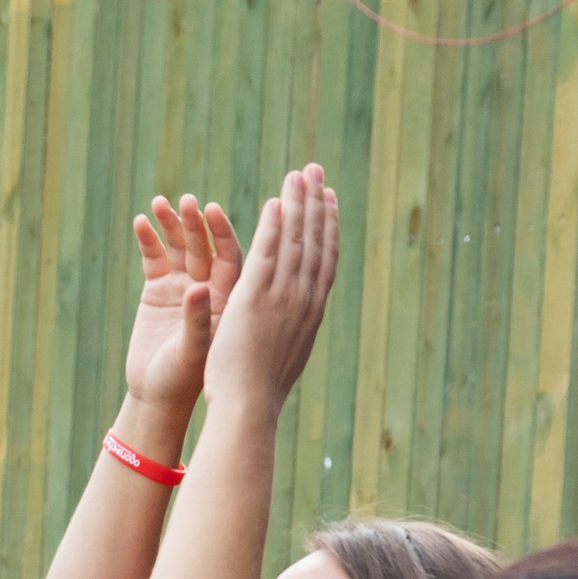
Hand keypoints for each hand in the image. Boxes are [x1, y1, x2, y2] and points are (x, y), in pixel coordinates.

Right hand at [123, 192, 240, 413]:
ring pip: (179, 246)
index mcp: (227, 297)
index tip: (212, 212)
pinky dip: (148, 240)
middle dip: (195, 222)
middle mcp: (207, 285)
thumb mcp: (193, 351)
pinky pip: (154, 258)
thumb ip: (197, 320)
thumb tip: (196, 289)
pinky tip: (141, 223)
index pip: (231, 255)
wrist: (158, 396)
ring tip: (159, 204)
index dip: (222, 232)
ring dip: (171, 224)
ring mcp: (181, 285)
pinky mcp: (157, 290)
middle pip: (204, 245)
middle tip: (186, 202)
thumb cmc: (185, 379)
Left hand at [203, 164, 337, 415]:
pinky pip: (266, 255)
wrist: (248, 407)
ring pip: (294, 241)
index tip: (329, 199)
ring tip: (297, 174)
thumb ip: (294, 332)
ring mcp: (282, 297)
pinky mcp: (254, 299)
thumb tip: (301, 327)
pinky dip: (272, 228)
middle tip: (316, 171)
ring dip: (297, 205)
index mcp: (312, 311)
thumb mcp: (286, 357)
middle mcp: (303, 299)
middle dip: (317, 203)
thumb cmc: (259, 392)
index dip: (329, 225)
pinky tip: (274, 202)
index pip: (325, 258)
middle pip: (315, 241)